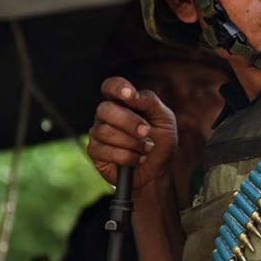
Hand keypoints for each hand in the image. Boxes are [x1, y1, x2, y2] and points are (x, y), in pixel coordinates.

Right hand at [87, 76, 177, 194]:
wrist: (157, 173)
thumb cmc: (160, 144)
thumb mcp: (165, 120)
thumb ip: (150, 102)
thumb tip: (133, 95)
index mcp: (122, 103)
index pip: (110, 86)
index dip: (116, 87)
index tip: (129, 95)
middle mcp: (106, 115)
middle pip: (106, 109)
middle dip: (129, 122)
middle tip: (146, 133)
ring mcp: (98, 133)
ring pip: (106, 132)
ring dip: (132, 143)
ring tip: (145, 149)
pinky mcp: (95, 152)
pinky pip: (106, 151)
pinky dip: (127, 157)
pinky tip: (136, 159)